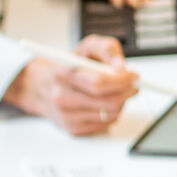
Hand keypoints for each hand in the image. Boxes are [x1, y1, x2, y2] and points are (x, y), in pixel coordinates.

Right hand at [4, 35, 137, 135]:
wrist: (43, 87)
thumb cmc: (70, 66)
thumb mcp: (87, 47)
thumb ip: (107, 49)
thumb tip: (121, 67)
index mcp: (64, 74)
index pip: (98, 83)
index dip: (121, 81)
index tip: (133, 76)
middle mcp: (62, 96)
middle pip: (107, 102)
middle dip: (127, 92)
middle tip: (133, 84)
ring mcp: (66, 115)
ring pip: (110, 114)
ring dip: (122, 102)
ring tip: (119, 91)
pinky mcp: (72, 128)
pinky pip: (105, 124)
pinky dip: (112, 113)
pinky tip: (107, 102)